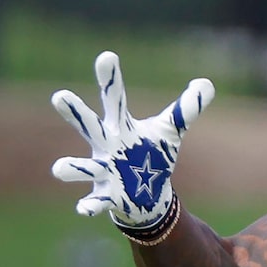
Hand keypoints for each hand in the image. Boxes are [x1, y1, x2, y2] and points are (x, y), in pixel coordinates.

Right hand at [51, 51, 212, 233]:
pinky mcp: (107, 196)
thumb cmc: (151, 156)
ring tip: (58, 169)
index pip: (115, 97)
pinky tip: (83, 210)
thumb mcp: (170, 131)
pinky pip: (96, 201)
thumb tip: (207, 84)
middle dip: (75, 113)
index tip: (107, 57)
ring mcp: (103, 171)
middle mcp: (106, 145)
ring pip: (84, 168)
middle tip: (59, 96)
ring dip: (73, 168)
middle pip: (89, 125)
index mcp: (120, 126)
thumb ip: (186, 110)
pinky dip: (89, 205)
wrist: (144, 195)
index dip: (111, 78)